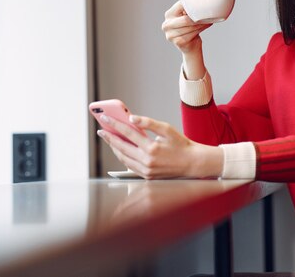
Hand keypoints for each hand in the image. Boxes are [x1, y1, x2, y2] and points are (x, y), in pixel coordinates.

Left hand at [97, 113, 223, 179]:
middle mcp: (147, 161)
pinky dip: (123, 156)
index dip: (114, 124)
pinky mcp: (147, 176)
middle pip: (121, 147)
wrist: (192, 163)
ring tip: (109, 138)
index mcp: (152, 148)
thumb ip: (148, 123)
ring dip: (114, 147)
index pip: (127, 133)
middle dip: (110, 137)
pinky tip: (120, 149)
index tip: (105, 118)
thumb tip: (131, 118)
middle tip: (101, 129)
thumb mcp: (166, 129)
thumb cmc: (181, 144)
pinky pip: (130, 165)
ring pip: (123, 158)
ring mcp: (146, 170)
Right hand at [161, 1, 211, 54]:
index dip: (192, 5)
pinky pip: (193, 33)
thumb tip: (201, 0)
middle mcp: (166, 25)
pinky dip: (201, 28)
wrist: (190, 47)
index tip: (202, 4)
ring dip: (202, 23)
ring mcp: (171, 35)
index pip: (181, 5)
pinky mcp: (178, 42)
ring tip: (209, 19)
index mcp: (168, 15)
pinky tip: (206, 25)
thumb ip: (189, 10)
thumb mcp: (187, 17)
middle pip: (186, 19)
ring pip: (191, 26)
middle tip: (208, 14)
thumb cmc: (190, 28)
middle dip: (198, 17)